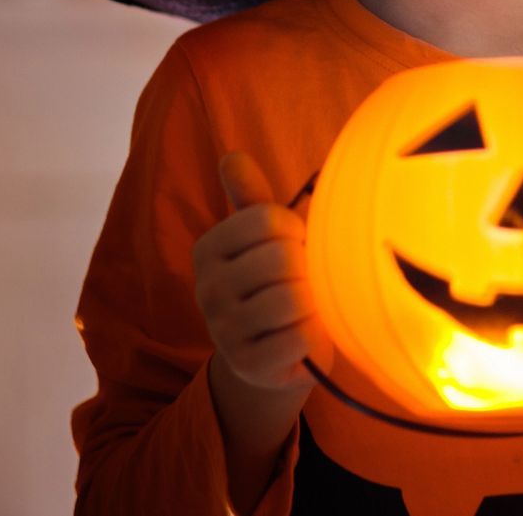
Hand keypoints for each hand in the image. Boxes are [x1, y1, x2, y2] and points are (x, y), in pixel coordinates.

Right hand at [191, 151, 333, 391]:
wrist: (276, 356)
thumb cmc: (276, 282)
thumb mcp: (264, 238)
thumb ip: (251, 197)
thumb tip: (232, 156)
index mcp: (208, 248)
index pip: (267, 219)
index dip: (297, 230)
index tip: (295, 245)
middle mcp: (207, 289)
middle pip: (282, 258)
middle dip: (307, 268)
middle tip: (304, 280)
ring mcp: (224, 331)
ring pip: (293, 299)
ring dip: (314, 301)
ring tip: (307, 306)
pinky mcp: (249, 366)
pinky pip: (301, 338)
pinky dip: (316, 334)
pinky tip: (306, 335)